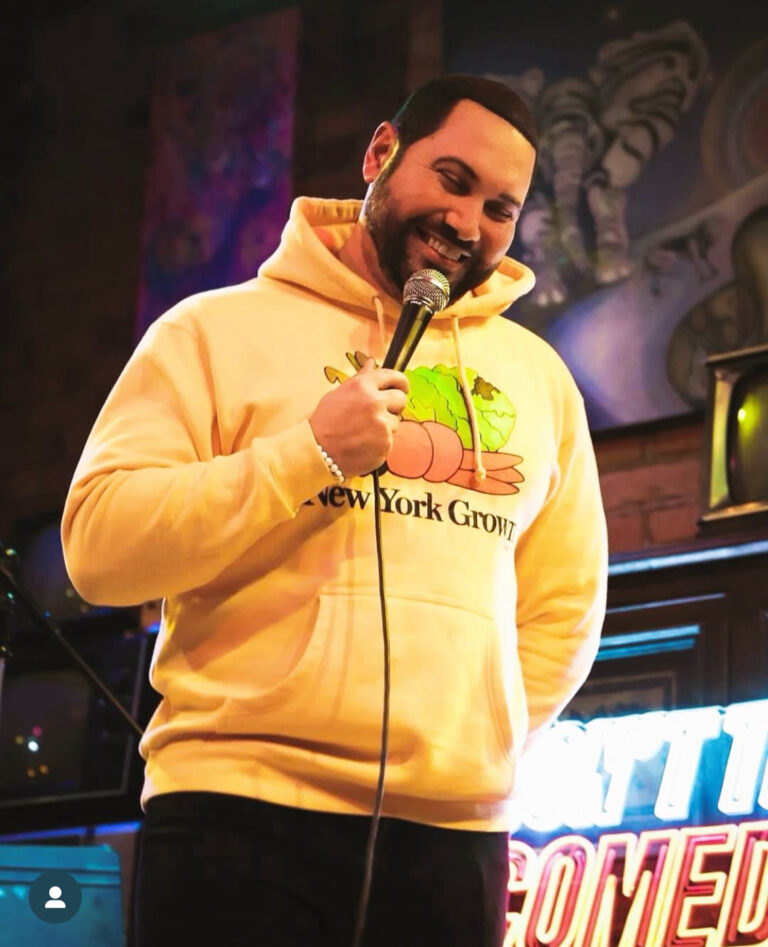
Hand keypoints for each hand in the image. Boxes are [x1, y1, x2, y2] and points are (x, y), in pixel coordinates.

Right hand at [309, 359, 408, 477]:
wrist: (318, 451)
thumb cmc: (325, 422)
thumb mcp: (339, 393)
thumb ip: (360, 378)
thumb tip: (372, 362)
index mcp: (363, 386)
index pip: (393, 376)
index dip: (401, 382)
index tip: (402, 387)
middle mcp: (374, 402)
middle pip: (401, 399)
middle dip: (394, 406)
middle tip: (380, 414)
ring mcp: (382, 423)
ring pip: (396, 421)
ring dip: (385, 426)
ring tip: (363, 432)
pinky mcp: (385, 443)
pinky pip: (391, 439)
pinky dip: (381, 442)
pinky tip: (364, 443)